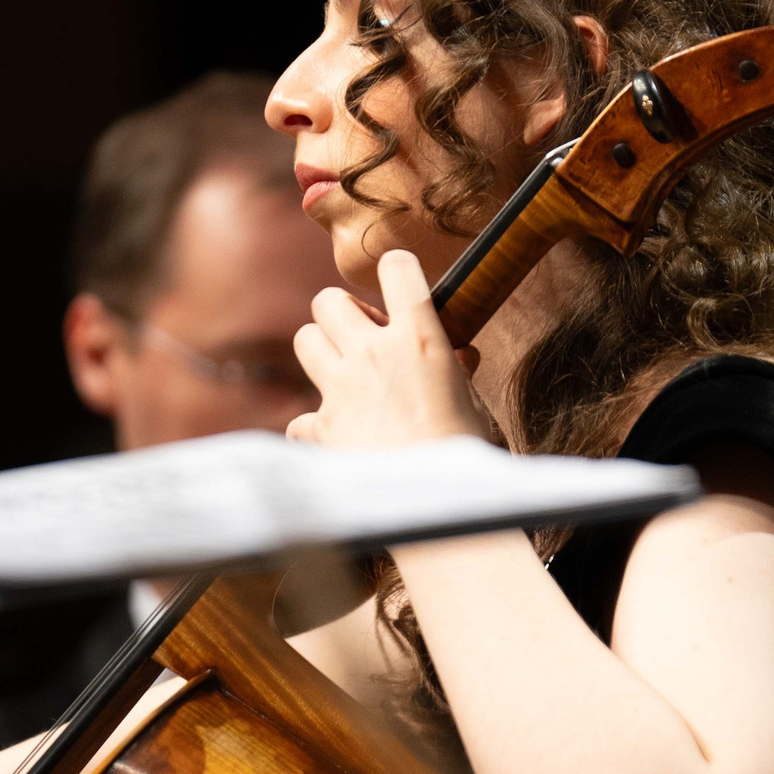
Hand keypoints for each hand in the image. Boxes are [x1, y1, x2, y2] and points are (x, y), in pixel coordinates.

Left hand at [289, 249, 488, 447]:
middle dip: (343, 314)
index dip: (397, 270)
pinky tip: (335, 439)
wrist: (440, 504)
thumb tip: (460, 355)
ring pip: (304, 339)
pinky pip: (300, 417)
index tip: (400, 283)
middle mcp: (373, 353)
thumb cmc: (467, 452)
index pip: (396, 268)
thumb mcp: (472, 401)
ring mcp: (341, 389)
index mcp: (418, 339)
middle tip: (364, 340)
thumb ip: (456, 370)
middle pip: (328, 300)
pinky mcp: (321, 428)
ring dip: (321, 352)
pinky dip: (314, 428)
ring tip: (344, 376)